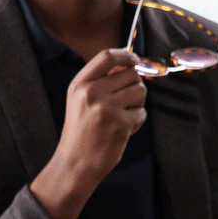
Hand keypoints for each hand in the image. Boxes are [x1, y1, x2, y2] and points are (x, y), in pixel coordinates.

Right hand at [31, 49, 146, 218]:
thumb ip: (98, 81)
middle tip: (126, 101)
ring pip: (140, 91)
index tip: (134, 59)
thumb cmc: (81, 132)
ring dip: (137, 103)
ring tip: (124, 115)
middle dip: (134, 85)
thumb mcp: (79, 100)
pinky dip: (137, 121)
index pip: (107, 56)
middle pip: (130, 74)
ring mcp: (107, 108)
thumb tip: (128, 64)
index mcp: (80, 84)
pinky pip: (142, 113)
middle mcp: (92, 92)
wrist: (75, 163)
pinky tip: (123, 129)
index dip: (125, 55)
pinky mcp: (120, 124)